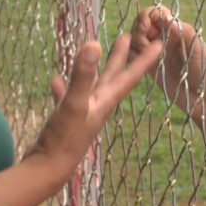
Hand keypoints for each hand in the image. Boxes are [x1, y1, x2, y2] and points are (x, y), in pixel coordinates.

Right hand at [26, 35, 163, 183]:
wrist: (46, 170)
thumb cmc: (64, 139)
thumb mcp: (74, 104)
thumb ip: (83, 75)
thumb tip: (93, 44)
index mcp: (105, 102)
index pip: (129, 76)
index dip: (144, 59)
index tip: (160, 43)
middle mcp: (97, 107)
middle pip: (113, 77)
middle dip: (120, 57)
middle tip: (127, 36)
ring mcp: (82, 114)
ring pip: (91, 86)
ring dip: (94, 70)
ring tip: (93, 53)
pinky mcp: (66, 120)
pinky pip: (67, 98)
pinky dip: (63, 87)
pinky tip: (55, 80)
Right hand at [130, 6, 205, 117]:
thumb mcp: (199, 50)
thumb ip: (184, 32)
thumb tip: (166, 17)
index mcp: (177, 30)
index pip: (157, 13)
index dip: (147, 15)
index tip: (146, 26)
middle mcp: (165, 39)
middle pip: (142, 24)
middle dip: (138, 29)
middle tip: (144, 42)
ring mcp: (157, 53)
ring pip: (136, 39)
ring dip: (135, 43)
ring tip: (143, 54)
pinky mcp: (151, 68)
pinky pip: (135, 56)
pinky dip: (131, 55)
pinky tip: (138, 61)